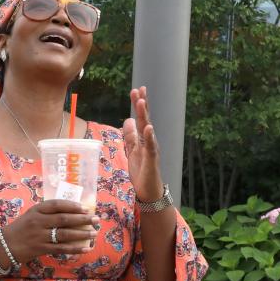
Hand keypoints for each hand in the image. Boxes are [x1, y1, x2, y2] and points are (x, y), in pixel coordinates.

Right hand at [0, 200, 99, 262]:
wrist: (5, 245)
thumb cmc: (21, 228)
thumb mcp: (31, 215)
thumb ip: (47, 213)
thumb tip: (72, 212)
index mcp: (36, 210)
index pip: (56, 205)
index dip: (72, 206)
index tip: (85, 208)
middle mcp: (38, 222)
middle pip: (64, 219)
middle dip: (82, 219)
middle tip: (95, 219)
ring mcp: (39, 236)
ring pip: (64, 234)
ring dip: (81, 233)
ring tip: (93, 233)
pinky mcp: (41, 249)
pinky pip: (61, 248)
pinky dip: (75, 248)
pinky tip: (85, 248)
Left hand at [123, 86, 164, 202]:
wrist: (149, 191)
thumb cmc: (141, 171)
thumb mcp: (132, 151)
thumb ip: (130, 136)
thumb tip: (128, 120)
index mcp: (142, 139)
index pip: (140, 118)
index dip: (138, 105)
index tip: (136, 90)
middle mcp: (148, 141)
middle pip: (144, 119)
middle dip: (141, 104)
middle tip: (139, 89)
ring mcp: (151, 149)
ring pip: (148, 129)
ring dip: (144, 116)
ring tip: (142, 102)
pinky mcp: (151, 160)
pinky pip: (151, 147)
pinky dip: (150, 137)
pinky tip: (149, 127)